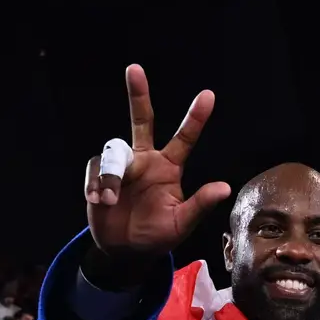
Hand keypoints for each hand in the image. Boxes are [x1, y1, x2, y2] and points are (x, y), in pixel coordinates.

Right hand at [84, 65, 231, 256]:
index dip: (196, 118)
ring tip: (110, 200)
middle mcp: (145, 160)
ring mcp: (121, 166)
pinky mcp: (98, 175)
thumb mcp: (181, 224)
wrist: (125, 251)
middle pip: (141, 120)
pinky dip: (96, 185)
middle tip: (134, 68)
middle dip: (138, 94)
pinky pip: (94, 168)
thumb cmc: (157, 236)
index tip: (209, 95)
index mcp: (168, 168)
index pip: (184, 139)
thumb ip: (199, 205)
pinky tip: (100, 202)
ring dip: (111, 176)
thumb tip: (225, 188)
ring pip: (114, 152)